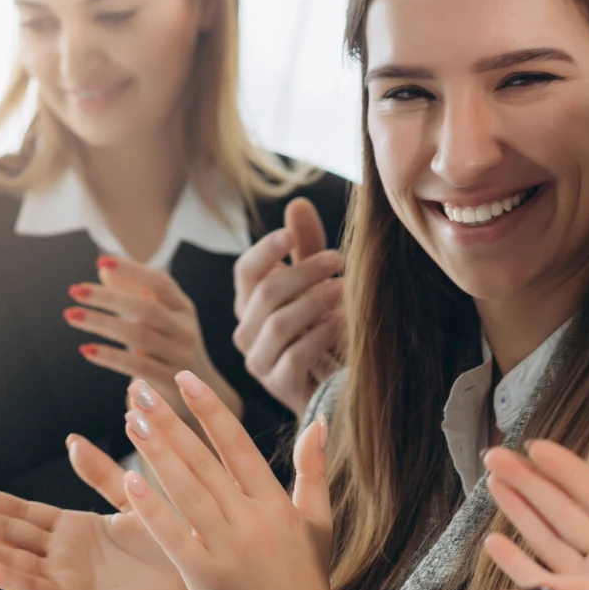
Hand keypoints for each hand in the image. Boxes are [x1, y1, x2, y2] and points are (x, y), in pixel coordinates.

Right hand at [0, 436, 196, 589]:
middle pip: (4, 534)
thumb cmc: (172, 548)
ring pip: (11, 560)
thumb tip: (73, 440)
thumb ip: (101, 475)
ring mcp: (66, 581)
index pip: (18, 512)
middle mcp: (62, 557)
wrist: (200, 589)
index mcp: (72, 531)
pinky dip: (5, 577)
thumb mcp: (132, 501)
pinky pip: (35, 588)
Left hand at [68, 254, 243, 426]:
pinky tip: (86, 348)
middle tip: (74, 290)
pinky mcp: (168, 382)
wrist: (201, 395)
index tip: (101, 261)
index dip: (132, 270)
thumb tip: (104, 269)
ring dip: (101, 323)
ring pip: (138, 335)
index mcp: (183, 308)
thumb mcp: (160, 319)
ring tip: (71, 315)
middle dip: (108, 297)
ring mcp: (179, 356)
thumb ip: (134, 293)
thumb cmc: (170, 348)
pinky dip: (109, 356)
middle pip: (146, 308)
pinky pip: (135, 365)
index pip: (160, 282)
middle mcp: (185, 330)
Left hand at [122, 372, 346, 589]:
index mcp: (276, 505)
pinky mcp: (208, 579)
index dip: (208, 410)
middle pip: (205, 461)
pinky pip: (175, 537)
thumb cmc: (308, 584)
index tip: (184, 379)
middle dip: (171, 422)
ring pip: (187, 490)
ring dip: (158, 452)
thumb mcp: (318, 523)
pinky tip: (129, 482)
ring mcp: (230, 549)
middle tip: (141, 390)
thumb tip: (319, 423)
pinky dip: (153, 510)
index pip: (237, 445)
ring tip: (131, 420)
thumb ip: (313, 471)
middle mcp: (253, 520)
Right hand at [232, 197, 344, 414]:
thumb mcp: (320, 284)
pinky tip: (342, 321)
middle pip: (263, 293)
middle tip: (337, 259)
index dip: (265, 251)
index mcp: (251, 306)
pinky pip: (293, 356)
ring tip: (343, 289)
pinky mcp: (278, 386)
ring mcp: (259, 362)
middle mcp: (247, 333)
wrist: (341, 385)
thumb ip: (307, 248)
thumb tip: (297, 203)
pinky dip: (319, 335)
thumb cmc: (328, 331)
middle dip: (301, 272)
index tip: (291, 236)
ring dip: (312, 302)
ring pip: (276, 323)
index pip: (245, 272)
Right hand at [483, 440, 588, 586]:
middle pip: (563, 513)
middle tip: (496, 454)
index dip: (567, 471)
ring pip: (548, 542)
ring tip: (493, 482)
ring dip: (519, 513)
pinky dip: (518, 567)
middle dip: (529, 482)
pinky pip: (546, 588)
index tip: (537, 447)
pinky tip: (495, 544)